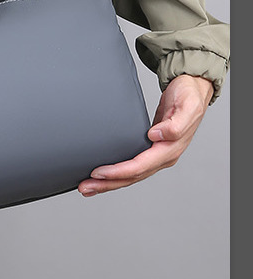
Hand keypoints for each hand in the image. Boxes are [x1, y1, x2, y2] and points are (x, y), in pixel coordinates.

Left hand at [78, 74, 213, 196]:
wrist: (193, 91)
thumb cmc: (189, 97)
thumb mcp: (187, 106)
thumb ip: (175, 124)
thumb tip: (157, 136)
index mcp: (170, 150)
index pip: (140, 166)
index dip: (118, 172)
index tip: (98, 173)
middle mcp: (163, 157)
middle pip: (133, 176)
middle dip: (108, 183)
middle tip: (85, 187)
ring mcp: (157, 156)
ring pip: (131, 176)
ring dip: (109, 183)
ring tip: (87, 187)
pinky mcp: (151, 151)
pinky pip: (132, 167)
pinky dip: (116, 174)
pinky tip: (103, 176)